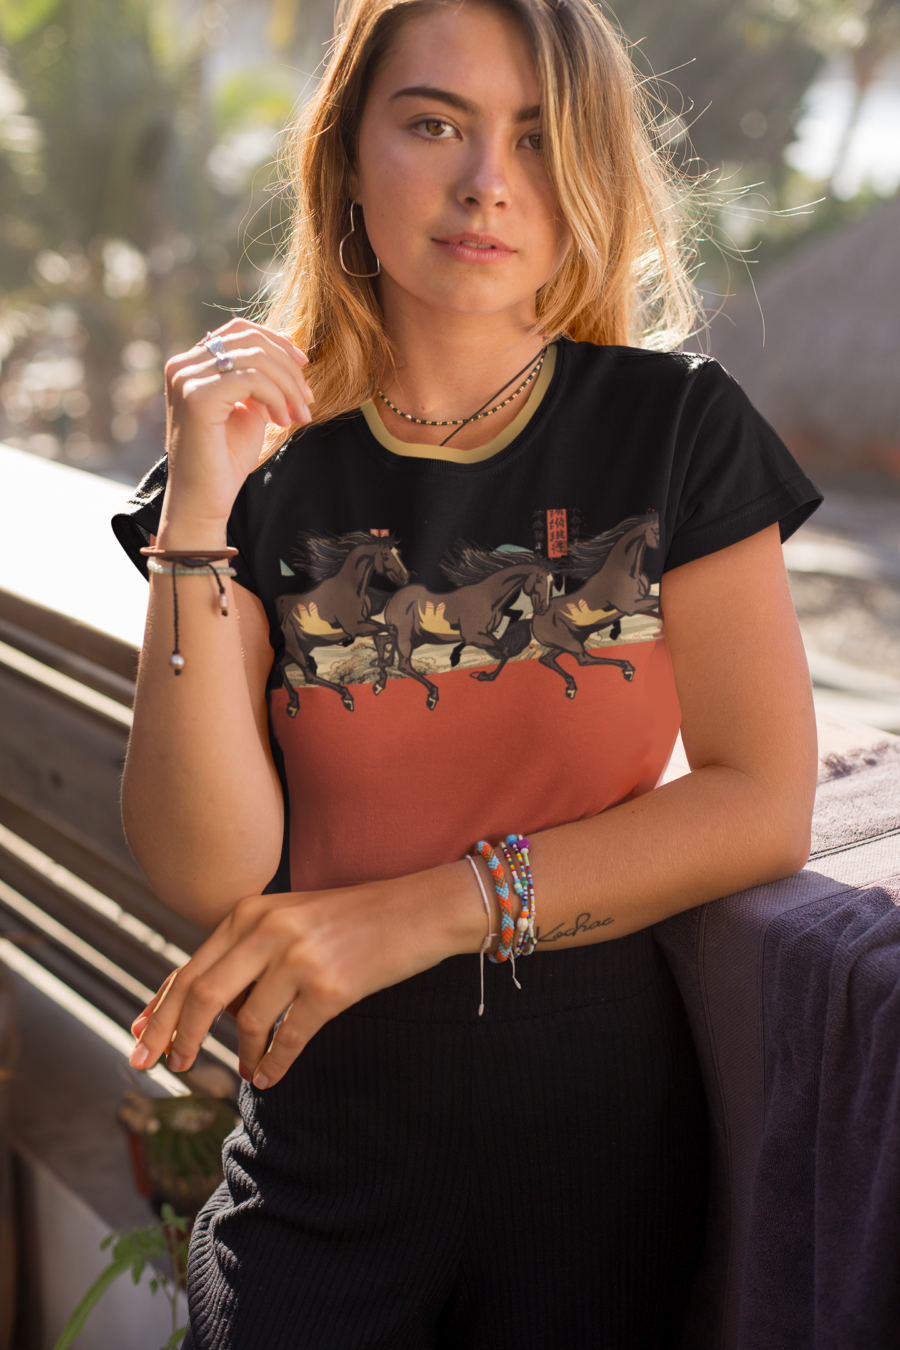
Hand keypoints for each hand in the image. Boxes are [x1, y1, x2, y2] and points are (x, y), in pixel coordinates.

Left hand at [128, 862, 483, 1088]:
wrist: (419, 909)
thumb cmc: (354, 918)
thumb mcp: (291, 918)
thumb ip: (247, 951)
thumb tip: (204, 1007)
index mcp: (250, 912)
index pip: (189, 968)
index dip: (158, 1009)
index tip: (138, 1040)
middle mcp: (267, 930)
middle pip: (200, 995)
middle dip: (174, 1037)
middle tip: (165, 1069)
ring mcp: (298, 959)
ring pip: (243, 1022)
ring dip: (237, 1054)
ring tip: (243, 1068)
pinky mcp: (329, 988)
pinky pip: (286, 1039)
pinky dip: (273, 1064)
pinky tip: (269, 1075)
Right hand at [160, 318, 313, 537]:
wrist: (204, 501)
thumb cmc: (225, 461)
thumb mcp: (249, 409)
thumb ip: (261, 379)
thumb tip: (288, 347)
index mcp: (190, 364)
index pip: (238, 331)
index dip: (276, 342)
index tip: (303, 367)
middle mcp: (182, 365)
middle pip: (250, 340)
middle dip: (288, 368)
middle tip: (307, 401)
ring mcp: (186, 379)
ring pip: (255, 358)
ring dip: (288, 386)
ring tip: (299, 416)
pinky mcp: (196, 396)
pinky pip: (252, 379)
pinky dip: (277, 397)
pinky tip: (283, 422)